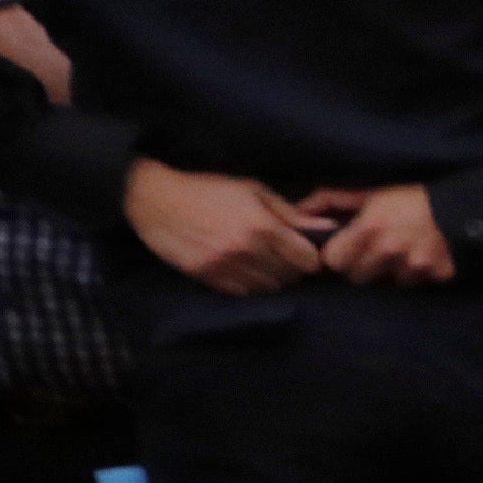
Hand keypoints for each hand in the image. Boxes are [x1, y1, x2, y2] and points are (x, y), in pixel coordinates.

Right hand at [122, 159, 342, 294]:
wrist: (155, 199)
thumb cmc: (208, 189)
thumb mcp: (253, 191)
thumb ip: (291, 214)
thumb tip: (327, 228)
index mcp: (262, 226)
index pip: (307, 260)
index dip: (312, 257)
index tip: (306, 252)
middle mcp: (246, 250)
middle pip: (290, 277)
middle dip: (293, 268)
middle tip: (285, 256)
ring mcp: (225, 267)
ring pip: (268, 288)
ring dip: (272, 278)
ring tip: (263, 261)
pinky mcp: (206, 277)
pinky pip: (242, 292)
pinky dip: (249, 284)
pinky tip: (243, 268)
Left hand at [317, 181, 458, 283]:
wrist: (461, 203)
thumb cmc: (407, 195)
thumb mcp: (367, 192)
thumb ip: (330, 200)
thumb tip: (297, 212)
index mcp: (368, 228)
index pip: (333, 262)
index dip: (337, 256)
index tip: (345, 249)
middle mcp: (390, 250)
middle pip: (357, 278)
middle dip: (361, 267)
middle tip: (372, 253)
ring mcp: (415, 265)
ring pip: (388, 284)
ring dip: (390, 274)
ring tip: (400, 255)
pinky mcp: (438, 274)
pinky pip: (417, 285)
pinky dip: (417, 276)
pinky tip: (421, 260)